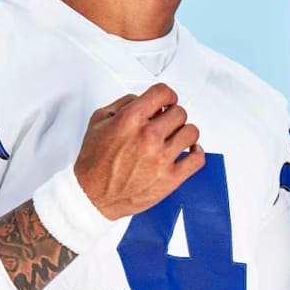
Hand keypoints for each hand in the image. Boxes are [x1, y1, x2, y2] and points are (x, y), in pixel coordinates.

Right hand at [73, 83, 204, 218]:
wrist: (92, 196)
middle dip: (172, 115)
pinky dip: (196, 152)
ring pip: (191, 132)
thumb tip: (143, 100)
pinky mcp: (170, 178)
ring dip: (184, 132)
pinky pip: (197, 158)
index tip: (167, 102)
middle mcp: (148, 137)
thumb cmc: (94, 164)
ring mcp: (161, 158)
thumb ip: (123, 105)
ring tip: (176, 137)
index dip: (167, 96)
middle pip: (179, 112)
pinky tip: (188, 152)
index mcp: (131, 120)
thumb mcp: (98, 122)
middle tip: (166, 123)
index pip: (163, 93)